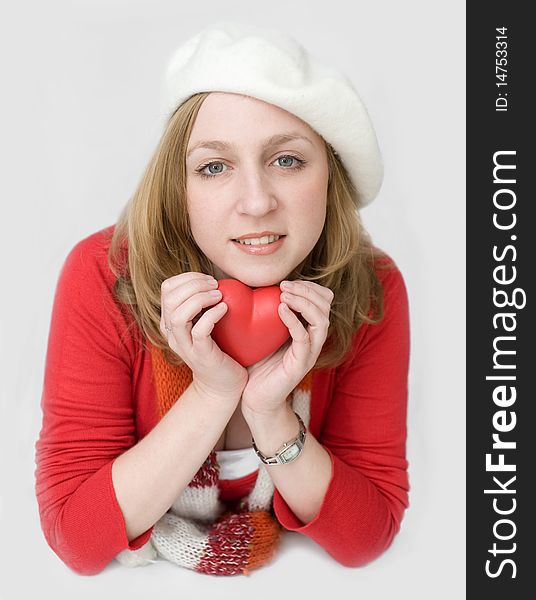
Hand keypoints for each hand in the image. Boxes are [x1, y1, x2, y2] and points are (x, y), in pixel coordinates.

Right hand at [160, 272, 247, 401]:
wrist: (223, 385)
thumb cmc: (218, 349)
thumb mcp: (205, 322)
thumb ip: (202, 303)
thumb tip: (214, 278)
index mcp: (171, 322)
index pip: (166, 288)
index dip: (187, 277)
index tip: (208, 279)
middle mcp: (172, 333)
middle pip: (169, 298)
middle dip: (194, 284)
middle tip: (215, 286)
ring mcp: (185, 346)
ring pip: (178, 315)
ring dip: (200, 298)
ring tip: (219, 296)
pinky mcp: (201, 356)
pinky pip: (199, 331)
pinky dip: (212, 315)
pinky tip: (224, 309)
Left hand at [241, 280, 333, 415]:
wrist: (255, 398)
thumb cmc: (257, 364)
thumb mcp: (262, 332)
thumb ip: (265, 312)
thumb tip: (253, 285)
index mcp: (307, 329)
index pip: (322, 300)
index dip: (309, 287)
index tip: (287, 282)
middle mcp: (313, 340)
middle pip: (326, 306)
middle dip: (307, 290)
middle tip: (285, 286)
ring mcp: (309, 352)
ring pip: (321, 320)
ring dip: (304, 302)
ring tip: (285, 295)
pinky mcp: (300, 364)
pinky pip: (304, 338)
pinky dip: (294, 321)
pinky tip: (281, 310)